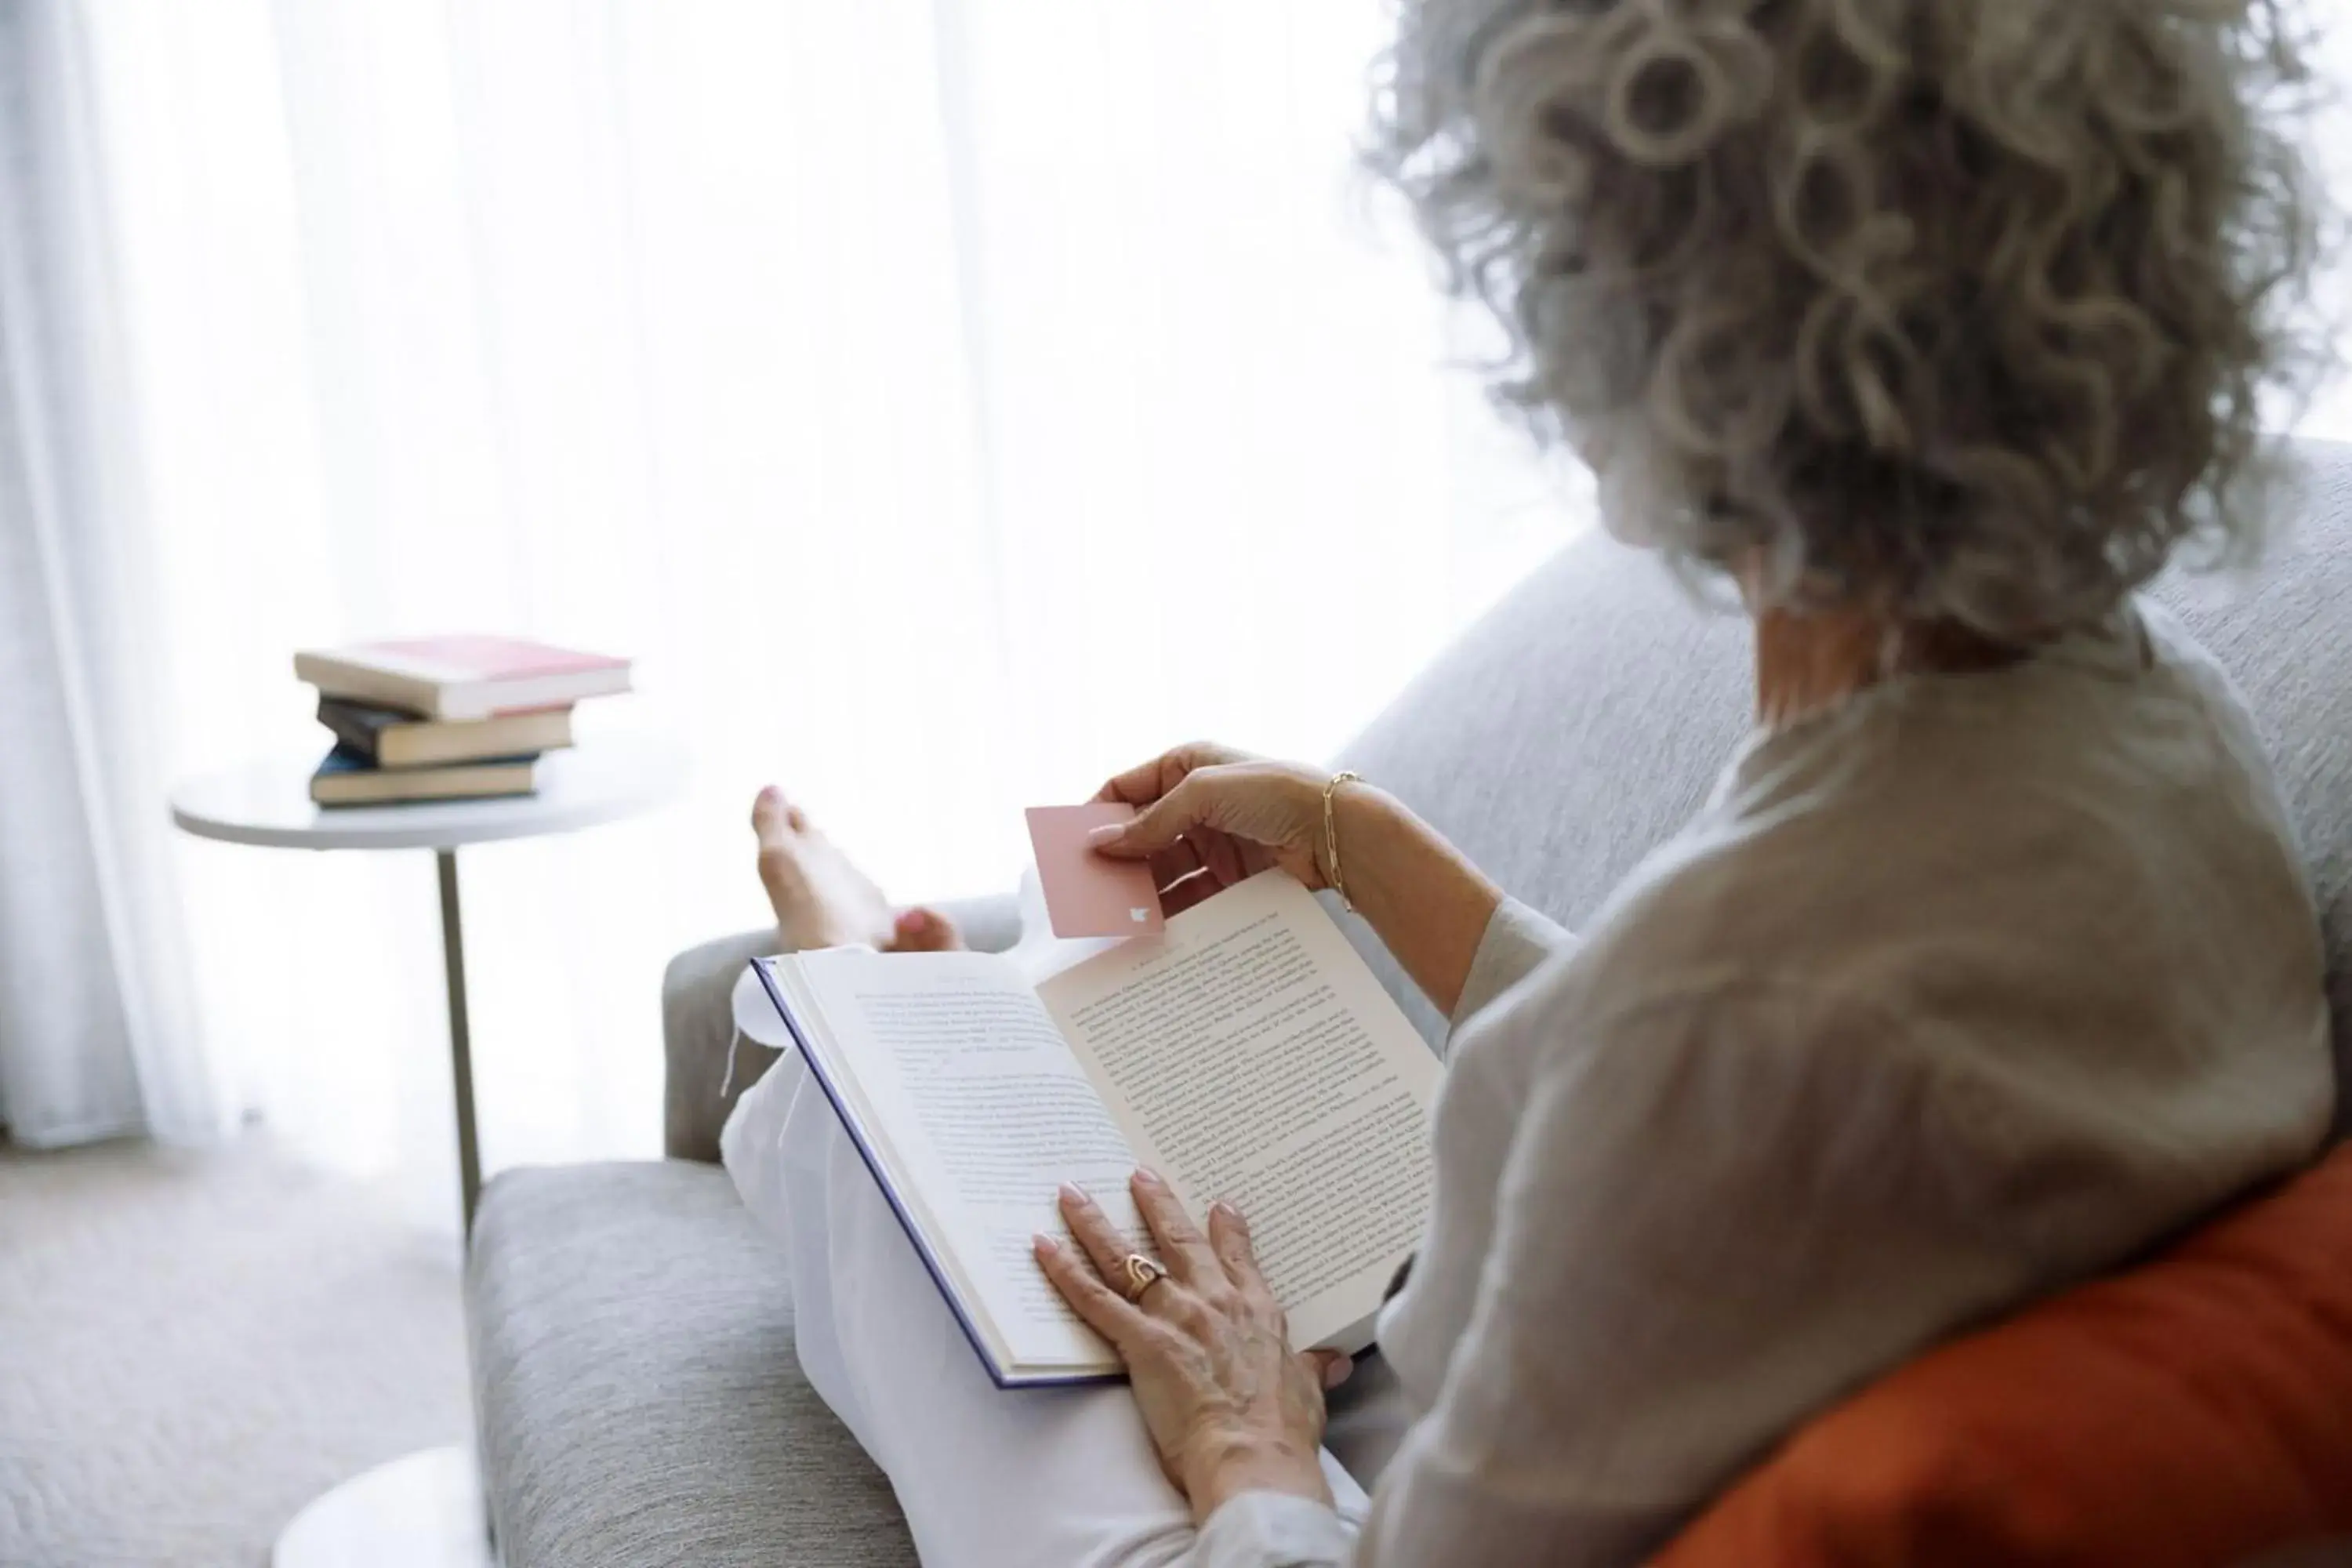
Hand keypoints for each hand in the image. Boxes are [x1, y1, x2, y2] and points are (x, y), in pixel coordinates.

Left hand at [1034, 1171, 1346, 1522]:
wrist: (1254, 1457)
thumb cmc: (1282, 1432)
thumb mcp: (1308, 1391)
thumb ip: (1313, 1368)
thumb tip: (1335, 1362)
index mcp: (1256, 1310)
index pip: (1237, 1257)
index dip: (1226, 1229)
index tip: (1219, 1206)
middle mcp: (1214, 1301)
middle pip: (1177, 1241)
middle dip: (1155, 1204)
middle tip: (1139, 1175)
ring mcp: (1176, 1316)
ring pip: (1126, 1259)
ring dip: (1095, 1224)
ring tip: (1072, 1195)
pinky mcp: (1142, 1341)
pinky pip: (1094, 1299)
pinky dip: (1065, 1272)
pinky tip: (1043, 1248)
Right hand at [1091, 743, 1327, 914]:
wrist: (1336, 833)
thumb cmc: (1274, 792)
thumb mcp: (1203, 793)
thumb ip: (1151, 820)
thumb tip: (1101, 843)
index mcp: (1187, 766)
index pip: (1127, 788)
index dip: (1099, 814)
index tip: (1072, 845)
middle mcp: (1197, 802)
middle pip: (1142, 833)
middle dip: (1117, 858)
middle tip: (1087, 888)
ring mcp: (1214, 840)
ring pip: (1163, 868)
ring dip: (1140, 888)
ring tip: (1113, 913)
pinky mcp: (1232, 876)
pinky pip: (1190, 894)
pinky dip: (1169, 909)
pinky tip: (1149, 926)